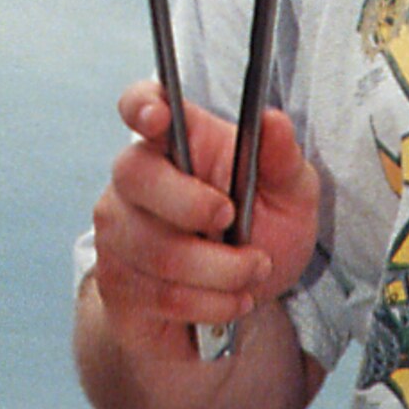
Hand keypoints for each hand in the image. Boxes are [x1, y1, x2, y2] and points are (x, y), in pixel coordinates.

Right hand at [88, 81, 323, 362]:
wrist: (243, 302)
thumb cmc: (264, 230)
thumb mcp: (291, 195)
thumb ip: (282, 160)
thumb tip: (272, 119)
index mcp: (179, 141)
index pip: (142, 105)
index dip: (141, 105)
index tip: (157, 116)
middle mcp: (136, 181)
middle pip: (136, 176)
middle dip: (195, 205)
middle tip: (235, 219)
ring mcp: (119, 233)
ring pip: (157, 249)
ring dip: (223, 269)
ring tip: (254, 270)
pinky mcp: (117, 285)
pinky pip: (161, 295)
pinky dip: (212, 303)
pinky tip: (234, 298)